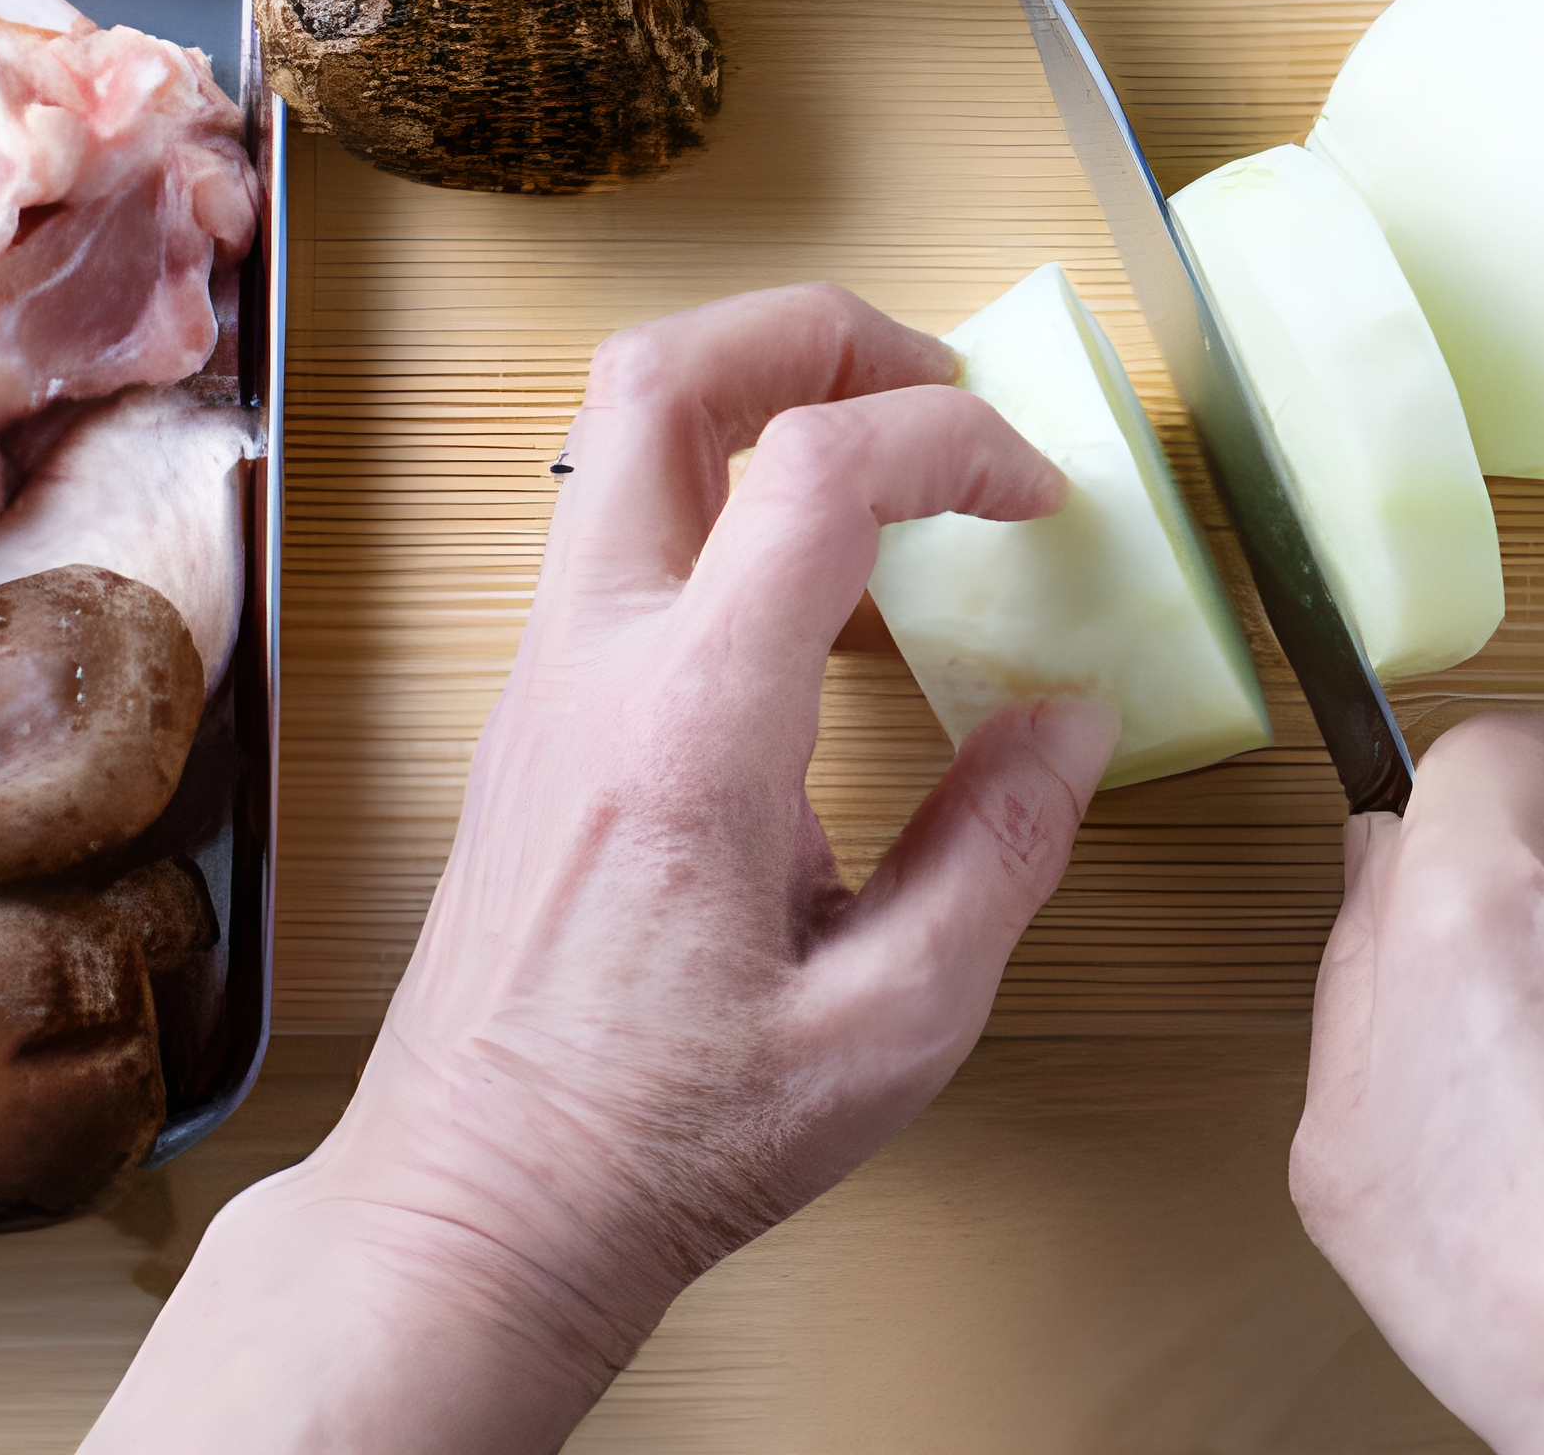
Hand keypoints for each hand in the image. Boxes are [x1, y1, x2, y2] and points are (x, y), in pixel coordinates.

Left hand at [87, 285, 1118, 1453]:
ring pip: (619, 435)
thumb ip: (1001, 853)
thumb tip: (1068, 722)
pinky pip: (619, 529)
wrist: (475, 1210)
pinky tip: (820, 599)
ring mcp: (543, 677)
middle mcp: (592, 664)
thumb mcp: (893, 1026)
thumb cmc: (667, 1139)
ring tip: (888, 464)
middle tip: (935, 382)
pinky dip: (726, 493)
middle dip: (817, 333)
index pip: (819, 470)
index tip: (1038, 497)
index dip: (956, 443)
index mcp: (690, 727)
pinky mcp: (532, 711)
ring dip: (760, 398)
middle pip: (662, 376)